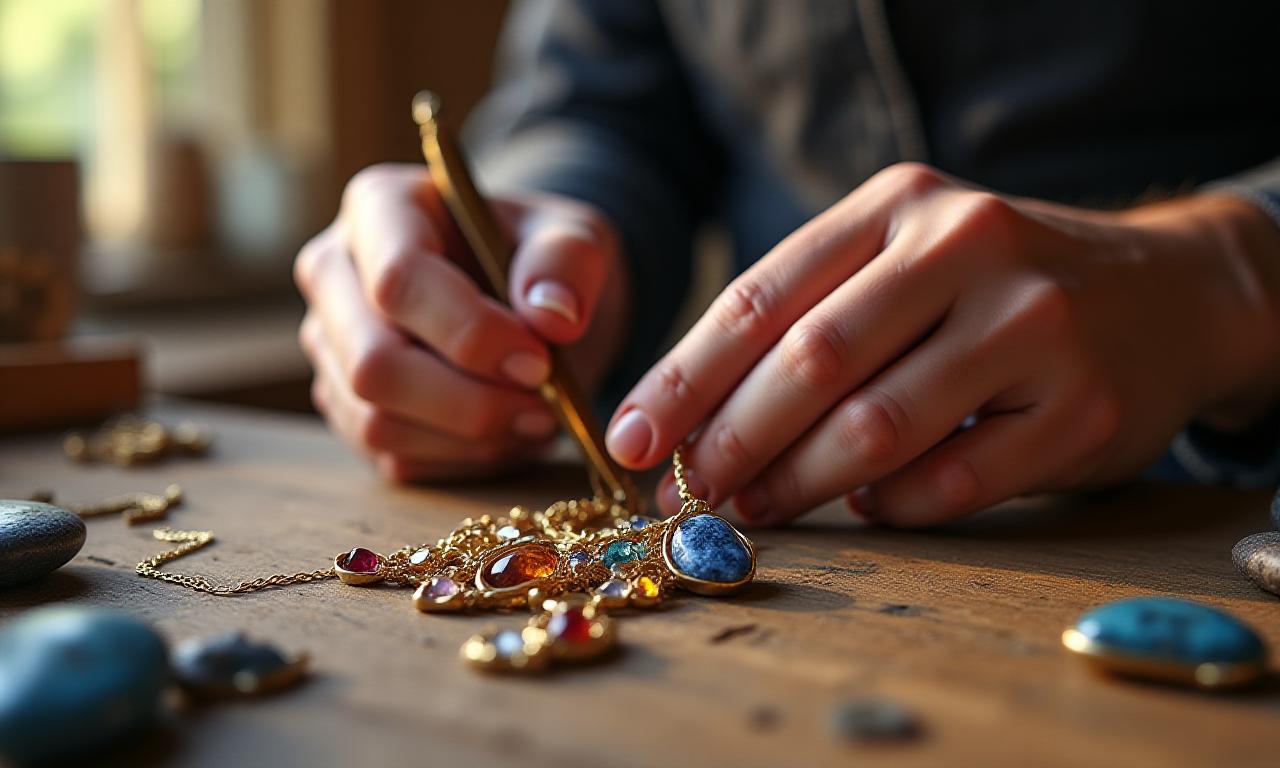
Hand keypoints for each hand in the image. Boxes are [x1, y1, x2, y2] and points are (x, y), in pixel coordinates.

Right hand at [295, 164, 626, 480]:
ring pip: (376, 421)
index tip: (540, 362)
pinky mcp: (348, 406)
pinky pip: (392, 456)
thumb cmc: (543, 259)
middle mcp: (335, 274)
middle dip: (470, 401)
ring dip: (471, 437)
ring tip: (537, 419)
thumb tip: (552, 316)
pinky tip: (508, 434)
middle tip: (546, 406)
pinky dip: (461, 458)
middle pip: (373, 364)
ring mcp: (332, 346)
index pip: (399, 281)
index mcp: (380, 208)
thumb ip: (568, 262)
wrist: (532, 302)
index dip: (470, 333)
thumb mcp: (577, 238)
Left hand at [606, 163, 1279, 525]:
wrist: (1166, 290)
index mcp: (900, 206)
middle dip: (729, 438)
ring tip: (756, 508)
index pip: (763, 294)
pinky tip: (865, 508)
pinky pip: (954, 481)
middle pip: (811, 360)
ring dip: (799, 483)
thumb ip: (812, 316)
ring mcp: (1033, 324)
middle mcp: (967, 247)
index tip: (633, 438)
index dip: (685, 376)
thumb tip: (696, 421)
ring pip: (878, 426)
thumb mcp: (905, 258)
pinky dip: (892, 506)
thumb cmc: (996, 285)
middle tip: (684, 490)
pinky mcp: (1083, 408)